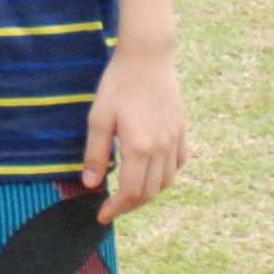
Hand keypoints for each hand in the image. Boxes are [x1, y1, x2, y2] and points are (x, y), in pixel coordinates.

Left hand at [80, 43, 186, 223]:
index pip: (130, 192)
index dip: (115, 209)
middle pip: (149, 192)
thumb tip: (92, 184)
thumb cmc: (118, 85)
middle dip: (129, 206)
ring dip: (147, 193)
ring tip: (128, 192)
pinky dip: (164, 176)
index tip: (102, 215)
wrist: (148, 57)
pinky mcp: (182, 131)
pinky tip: (150, 172)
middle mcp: (161, 148)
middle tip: (112, 207)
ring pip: (166, 182)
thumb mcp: (98, 118)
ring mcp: (175, 140)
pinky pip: (178, 164)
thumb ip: (96, 154)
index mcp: (139, 147)